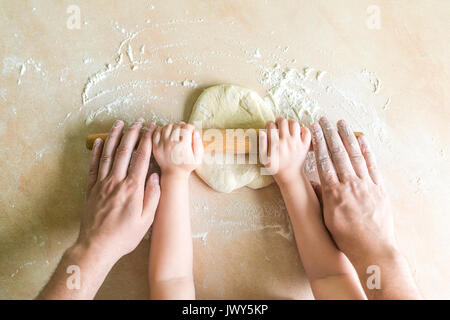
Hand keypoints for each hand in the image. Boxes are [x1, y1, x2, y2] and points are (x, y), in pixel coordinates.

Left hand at [78, 118, 160, 261]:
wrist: (96, 246)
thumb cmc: (124, 236)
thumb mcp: (146, 220)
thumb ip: (152, 196)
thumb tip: (156, 176)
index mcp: (132, 188)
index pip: (141, 158)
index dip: (147, 141)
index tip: (152, 129)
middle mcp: (116, 181)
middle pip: (124, 151)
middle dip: (133, 133)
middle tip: (139, 120)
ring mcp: (101, 184)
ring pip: (107, 154)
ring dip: (113, 136)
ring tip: (119, 123)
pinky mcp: (91, 189)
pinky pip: (93, 166)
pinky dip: (95, 152)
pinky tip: (98, 142)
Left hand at [152, 122, 202, 178]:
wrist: (173, 174)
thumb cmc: (186, 166)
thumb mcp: (198, 158)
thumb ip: (198, 144)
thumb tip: (195, 132)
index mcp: (183, 145)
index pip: (187, 127)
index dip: (190, 127)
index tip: (191, 131)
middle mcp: (172, 143)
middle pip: (177, 125)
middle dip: (182, 126)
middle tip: (184, 131)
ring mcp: (162, 144)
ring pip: (167, 126)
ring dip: (173, 126)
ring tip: (176, 131)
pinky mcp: (156, 146)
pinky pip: (157, 132)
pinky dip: (162, 129)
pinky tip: (167, 132)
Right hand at [259, 117, 310, 185]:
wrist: (289, 176)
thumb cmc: (275, 167)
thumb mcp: (264, 158)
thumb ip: (262, 144)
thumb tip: (262, 131)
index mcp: (275, 144)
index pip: (271, 126)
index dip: (269, 124)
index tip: (269, 127)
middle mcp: (286, 141)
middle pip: (283, 121)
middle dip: (279, 121)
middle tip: (278, 124)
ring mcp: (297, 143)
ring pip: (295, 123)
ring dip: (290, 122)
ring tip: (288, 126)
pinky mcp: (305, 146)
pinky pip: (307, 132)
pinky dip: (303, 129)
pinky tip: (298, 132)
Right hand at [311, 117, 396, 260]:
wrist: (372, 248)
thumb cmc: (346, 237)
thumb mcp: (327, 218)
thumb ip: (323, 198)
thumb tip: (315, 183)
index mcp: (334, 192)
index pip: (324, 161)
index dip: (318, 143)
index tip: (313, 130)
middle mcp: (349, 184)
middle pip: (338, 154)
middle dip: (329, 134)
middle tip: (323, 120)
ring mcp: (366, 184)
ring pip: (355, 155)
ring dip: (347, 137)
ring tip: (341, 123)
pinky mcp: (379, 188)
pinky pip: (372, 165)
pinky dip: (367, 151)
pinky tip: (362, 139)